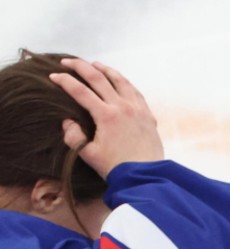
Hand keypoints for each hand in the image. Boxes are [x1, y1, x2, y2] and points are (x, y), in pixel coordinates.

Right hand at [47, 59, 162, 175]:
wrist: (146, 177)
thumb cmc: (116, 167)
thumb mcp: (88, 154)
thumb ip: (73, 135)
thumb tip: (67, 121)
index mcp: (107, 116)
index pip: (80, 91)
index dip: (64, 81)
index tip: (53, 76)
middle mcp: (123, 108)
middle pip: (99, 78)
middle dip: (80, 67)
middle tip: (67, 62)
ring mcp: (138, 110)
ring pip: (120, 81)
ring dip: (105, 70)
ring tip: (94, 64)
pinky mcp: (148, 116)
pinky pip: (135, 92)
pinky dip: (124, 82)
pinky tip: (119, 80)